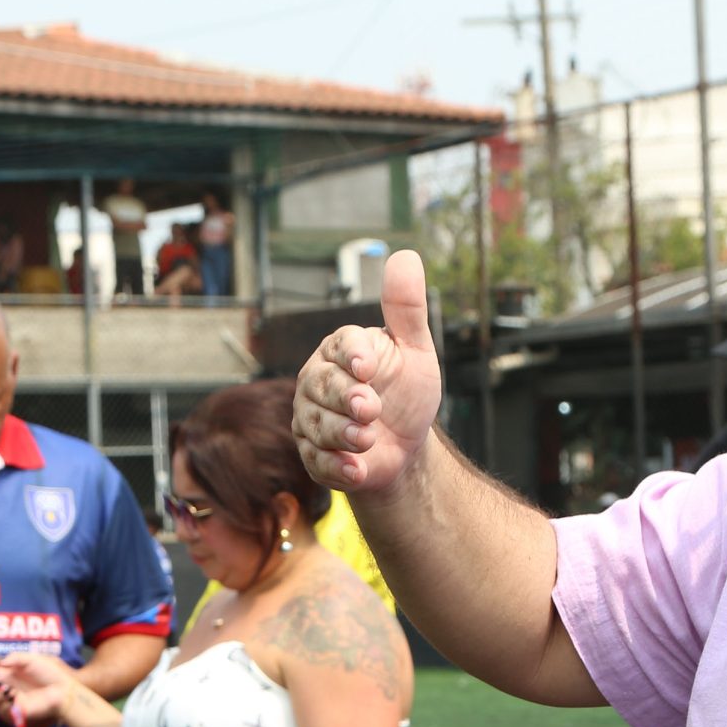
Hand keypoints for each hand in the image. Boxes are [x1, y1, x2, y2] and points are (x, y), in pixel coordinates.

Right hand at [0, 650, 78, 724]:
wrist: (63, 689)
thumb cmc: (50, 673)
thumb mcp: (30, 659)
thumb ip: (14, 658)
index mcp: (9, 675)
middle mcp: (7, 688)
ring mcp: (11, 700)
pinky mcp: (17, 711)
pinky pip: (2, 710)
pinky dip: (2, 701)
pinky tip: (9, 693)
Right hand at [292, 249, 441, 495]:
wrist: (406, 448)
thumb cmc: (407, 394)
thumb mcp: (415, 352)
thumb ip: (407, 309)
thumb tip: (406, 256)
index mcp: (342, 350)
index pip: (340, 344)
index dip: (352, 355)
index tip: (368, 367)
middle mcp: (319, 381)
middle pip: (320, 385)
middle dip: (345, 398)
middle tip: (370, 410)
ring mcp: (311, 418)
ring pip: (314, 423)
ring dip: (342, 434)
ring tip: (368, 440)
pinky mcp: (313, 454)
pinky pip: (315, 459)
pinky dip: (337, 467)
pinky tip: (358, 470)